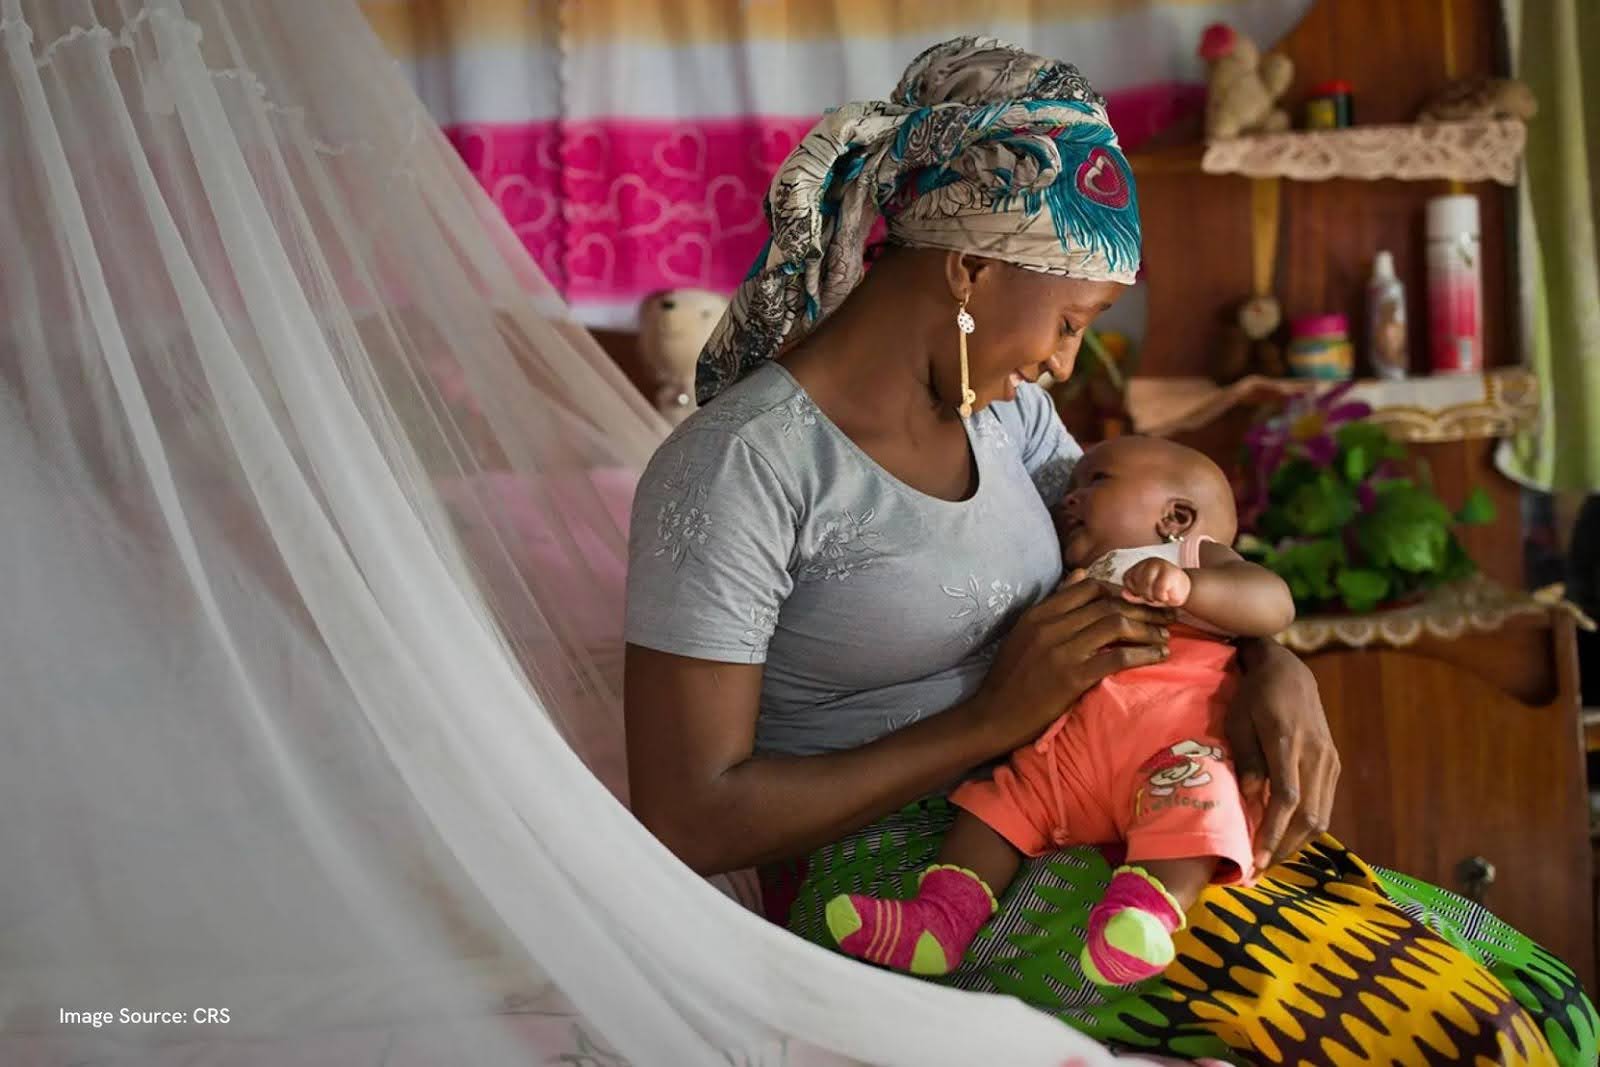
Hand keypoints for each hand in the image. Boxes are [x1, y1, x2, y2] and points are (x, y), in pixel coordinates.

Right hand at [968, 571, 1173, 753]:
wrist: (994, 716)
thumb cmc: (1011, 677)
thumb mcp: (1025, 633)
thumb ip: (1054, 605)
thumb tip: (1081, 574)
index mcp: (1038, 613)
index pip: (1089, 587)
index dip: (1121, 591)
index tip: (1140, 602)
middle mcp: (1050, 627)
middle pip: (1108, 604)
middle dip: (1143, 608)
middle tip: (1165, 617)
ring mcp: (1061, 651)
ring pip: (1116, 625)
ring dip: (1147, 628)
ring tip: (1164, 636)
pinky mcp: (1073, 678)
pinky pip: (1117, 657)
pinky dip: (1143, 653)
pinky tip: (1158, 656)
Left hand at [1120, 557, 1190, 606]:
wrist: (1186, 591)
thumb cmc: (1164, 592)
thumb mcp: (1146, 594)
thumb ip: (1133, 594)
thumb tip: (1123, 593)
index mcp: (1140, 566)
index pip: (1127, 579)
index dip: (1134, 590)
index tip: (1144, 593)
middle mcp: (1148, 562)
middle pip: (1136, 583)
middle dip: (1144, 595)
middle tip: (1155, 596)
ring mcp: (1159, 565)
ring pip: (1146, 586)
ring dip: (1153, 597)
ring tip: (1161, 596)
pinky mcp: (1169, 571)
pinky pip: (1159, 590)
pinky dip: (1162, 597)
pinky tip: (1167, 595)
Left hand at [1226, 640, 1339, 870]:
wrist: (1289, 671)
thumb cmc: (1253, 695)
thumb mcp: (1238, 721)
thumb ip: (1246, 760)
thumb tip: (1251, 801)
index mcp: (1287, 742)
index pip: (1287, 800)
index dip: (1273, 834)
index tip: (1257, 860)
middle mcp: (1315, 754)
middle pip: (1308, 816)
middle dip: (1284, 848)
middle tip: (1258, 870)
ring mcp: (1329, 759)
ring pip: (1321, 816)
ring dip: (1296, 842)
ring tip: (1270, 859)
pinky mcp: (1333, 762)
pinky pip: (1324, 804)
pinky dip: (1307, 826)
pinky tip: (1286, 836)